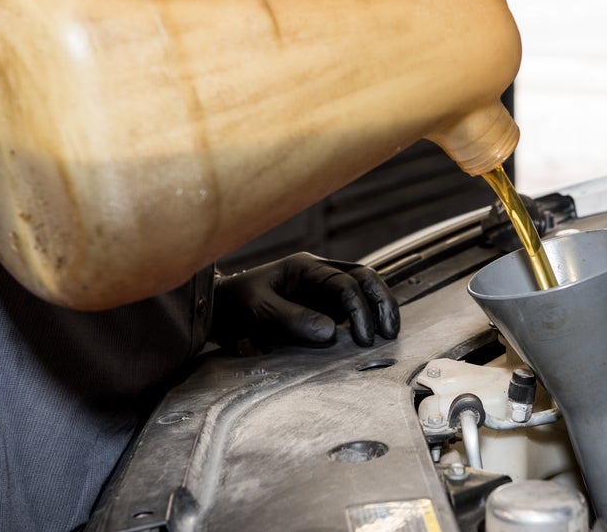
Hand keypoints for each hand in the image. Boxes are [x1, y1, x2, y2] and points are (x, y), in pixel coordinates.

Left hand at [211, 253, 399, 353]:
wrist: (218, 312)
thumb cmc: (233, 305)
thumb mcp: (257, 310)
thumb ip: (291, 319)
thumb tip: (331, 332)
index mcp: (305, 267)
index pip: (344, 282)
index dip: (358, 309)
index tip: (361, 338)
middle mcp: (319, 274)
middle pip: (364, 277)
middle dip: (381, 301)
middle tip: (389, 332)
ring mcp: (322, 291)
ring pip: (363, 290)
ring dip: (379, 309)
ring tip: (388, 334)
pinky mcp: (322, 308)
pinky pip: (351, 310)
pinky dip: (367, 319)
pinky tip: (372, 337)